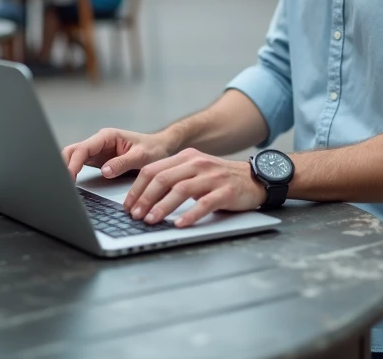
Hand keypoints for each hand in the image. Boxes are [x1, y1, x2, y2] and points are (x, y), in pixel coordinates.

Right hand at [61, 128, 175, 180]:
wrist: (161, 148)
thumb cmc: (153, 149)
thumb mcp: (141, 156)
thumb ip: (123, 163)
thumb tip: (104, 171)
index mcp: (107, 136)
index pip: (83, 148)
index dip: (74, 162)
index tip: (69, 176)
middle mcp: (99, 142)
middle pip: (72, 151)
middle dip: (64, 165)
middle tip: (62, 184)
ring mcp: (97, 151)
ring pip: (73, 157)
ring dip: (66, 169)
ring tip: (63, 186)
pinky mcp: (98, 161)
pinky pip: (80, 165)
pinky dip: (72, 173)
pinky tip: (70, 184)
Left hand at [123, 148, 265, 228]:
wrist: (254, 178)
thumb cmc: (220, 179)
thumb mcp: (195, 171)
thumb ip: (174, 177)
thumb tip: (144, 197)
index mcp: (186, 157)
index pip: (153, 169)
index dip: (137, 188)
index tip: (128, 205)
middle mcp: (197, 163)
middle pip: (163, 178)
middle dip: (145, 198)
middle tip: (135, 215)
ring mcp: (212, 176)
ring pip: (181, 189)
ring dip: (163, 206)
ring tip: (151, 220)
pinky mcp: (226, 191)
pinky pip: (205, 203)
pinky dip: (190, 215)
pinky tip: (180, 224)